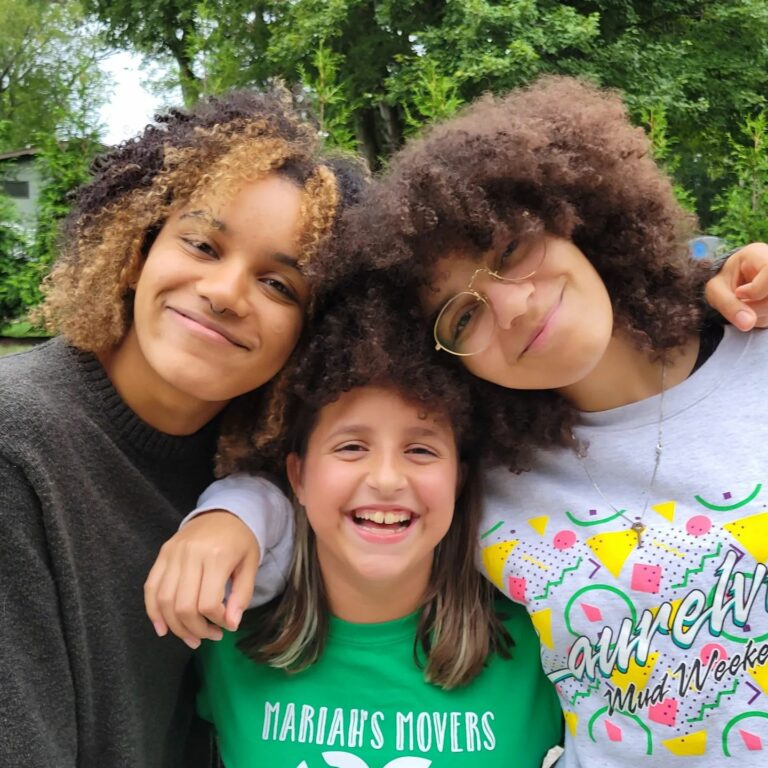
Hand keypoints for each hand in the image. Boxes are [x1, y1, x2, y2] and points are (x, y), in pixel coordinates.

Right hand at [144, 511, 259, 648]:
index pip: (208, 602)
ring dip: (175, 626)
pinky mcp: (162, 554)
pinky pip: (151, 587)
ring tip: (190, 638)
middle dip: (195, 629)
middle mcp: (191, 554)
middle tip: (209, 637)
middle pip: (183, 606)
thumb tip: (231, 625)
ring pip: (164, 600)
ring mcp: (173, 553)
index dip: (216, 621)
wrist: (224, 512)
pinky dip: (153, 611)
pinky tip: (163, 628)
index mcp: (217, 556)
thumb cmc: (240, 540)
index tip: (226, 624)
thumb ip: (242, 595)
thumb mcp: (251, 564)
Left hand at [705, 242, 767, 330]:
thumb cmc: (722, 283)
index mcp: (757, 254)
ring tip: (747, 308)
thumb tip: (747, 323)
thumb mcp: (715, 291)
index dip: (757, 289)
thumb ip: (728, 304)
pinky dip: (765, 318)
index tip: (739, 293)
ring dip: (760, 315)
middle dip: (757, 307)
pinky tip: (756, 311)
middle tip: (741, 306)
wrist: (729, 287)